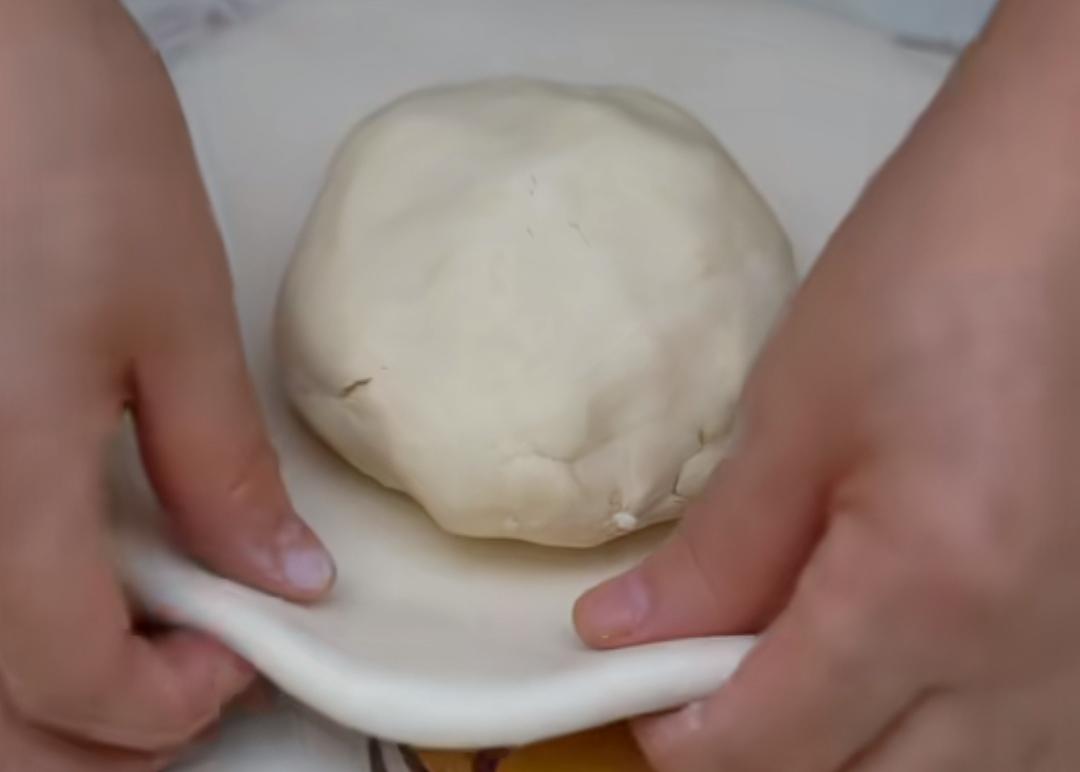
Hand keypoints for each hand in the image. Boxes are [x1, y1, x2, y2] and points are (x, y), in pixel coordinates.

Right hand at [0, 2, 333, 768]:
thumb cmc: (53, 140)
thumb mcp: (171, 318)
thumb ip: (222, 470)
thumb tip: (280, 577)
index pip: (75, 687)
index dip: (169, 704)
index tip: (238, 655)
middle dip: (97, 734)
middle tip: (182, 675)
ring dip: (41, 695)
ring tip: (129, 636)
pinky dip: (5, 619)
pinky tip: (57, 565)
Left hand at [576, 3, 1079, 768]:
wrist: (1059, 209)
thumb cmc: (931, 278)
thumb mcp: (794, 414)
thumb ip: (720, 553)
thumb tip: (631, 633)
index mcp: (933, 592)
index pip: (778, 740)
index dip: (683, 733)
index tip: (634, 694)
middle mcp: (1027, 655)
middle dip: (763, 754)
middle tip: (700, 686)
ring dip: (852, 754)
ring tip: (790, 671)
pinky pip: (1017, 742)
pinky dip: (936, 737)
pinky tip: (890, 677)